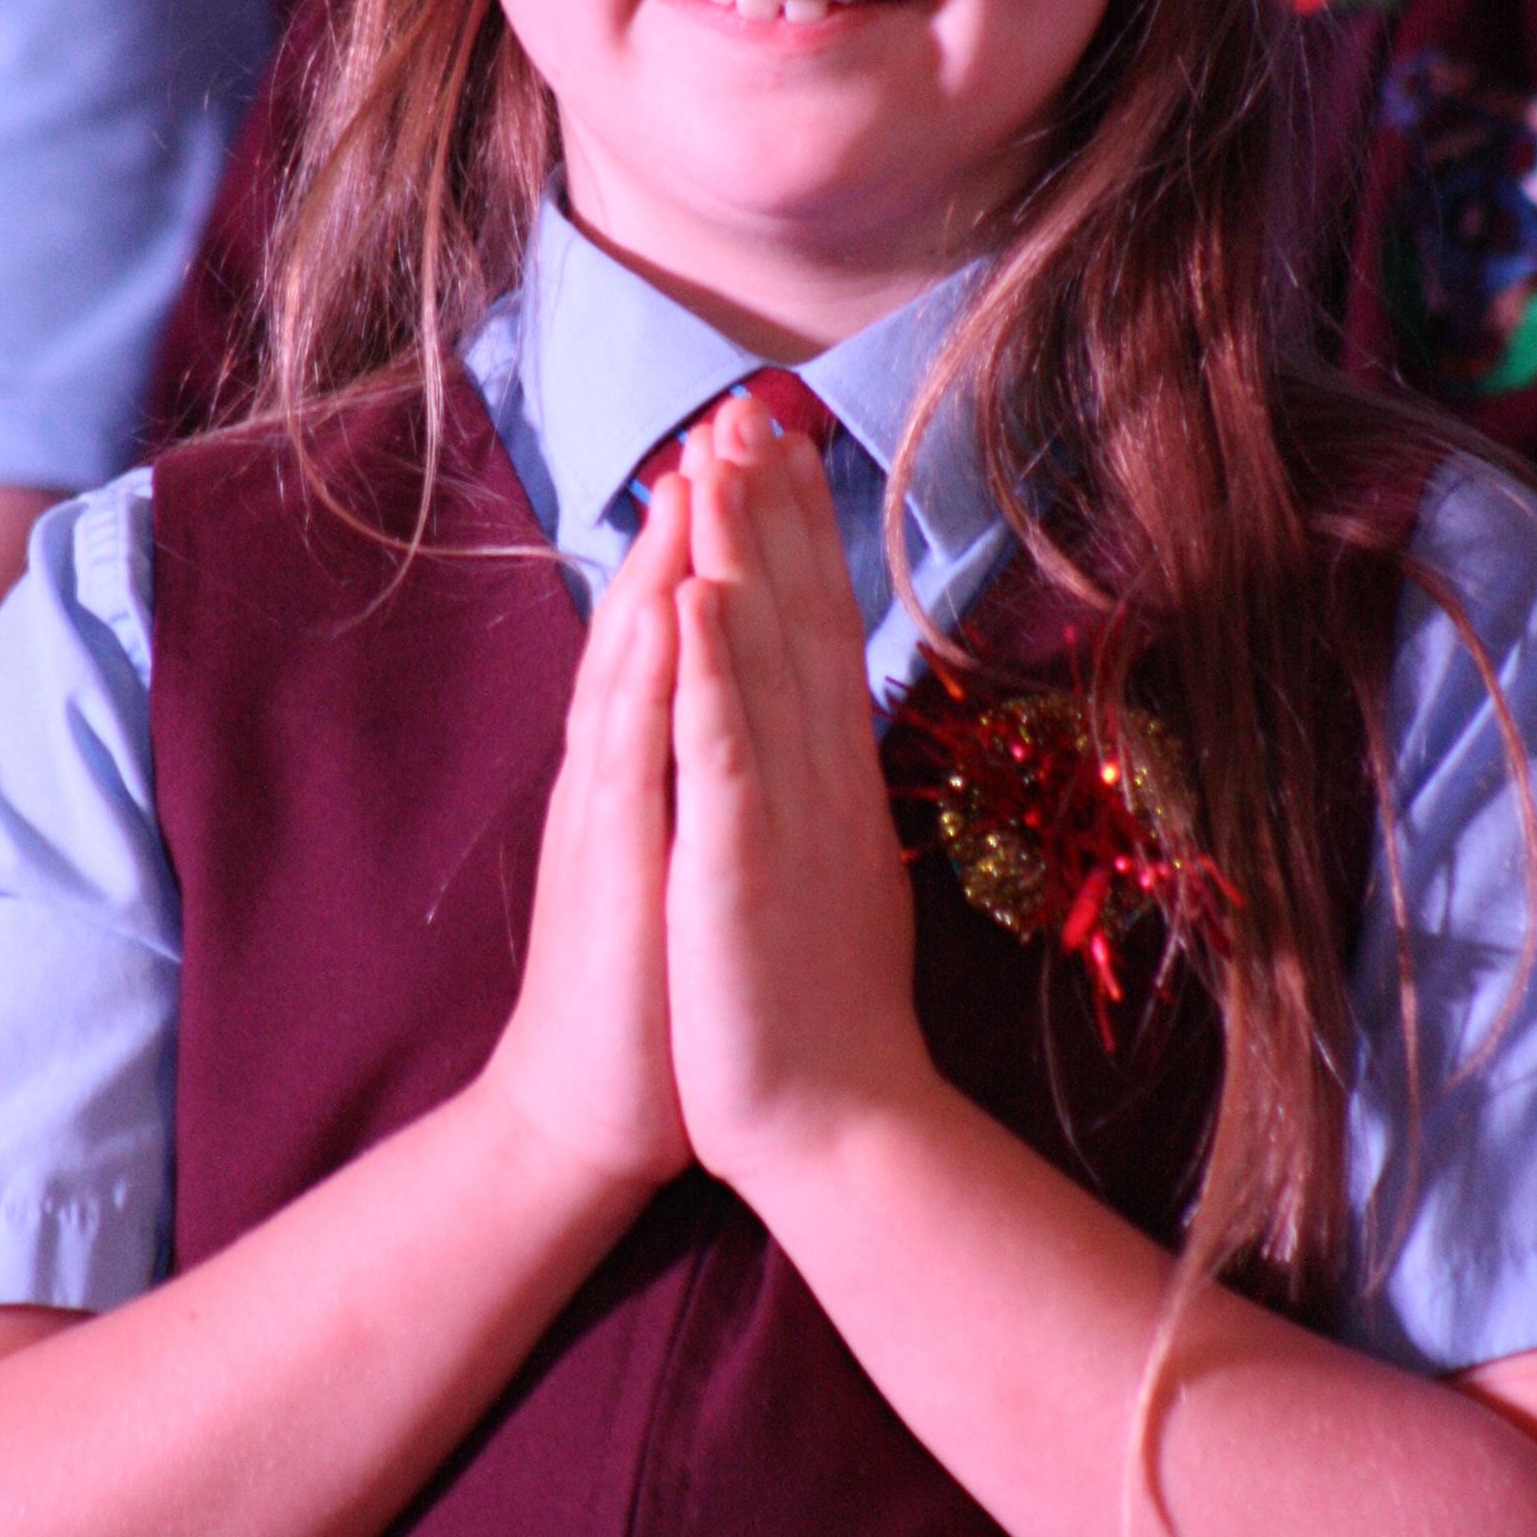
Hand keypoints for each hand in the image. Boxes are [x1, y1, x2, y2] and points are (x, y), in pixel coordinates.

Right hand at [480, 472, 691, 1199]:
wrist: (586, 1112)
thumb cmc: (653, 992)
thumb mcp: (692, 857)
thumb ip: (706, 777)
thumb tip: (746, 712)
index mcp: (653, 766)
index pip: (689, 629)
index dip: (728, 541)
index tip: (768, 454)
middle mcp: (622, 768)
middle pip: (655, 616)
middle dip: (696, 516)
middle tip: (730, 413)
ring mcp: (610, 810)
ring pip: (633, 663)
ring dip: (662, 565)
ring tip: (694, 472)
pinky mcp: (613, 864)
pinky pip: (630, 755)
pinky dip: (647, 675)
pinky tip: (663, 611)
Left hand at [666, 400, 933, 1196]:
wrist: (834, 1130)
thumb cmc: (814, 1010)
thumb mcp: (824, 869)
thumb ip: (822, 787)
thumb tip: (828, 712)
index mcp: (830, 780)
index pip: (815, 629)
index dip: (797, 532)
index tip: (775, 446)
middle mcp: (818, 779)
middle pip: (798, 618)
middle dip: (773, 508)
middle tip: (753, 406)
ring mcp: (784, 817)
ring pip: (763, 661)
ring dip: (744, 554)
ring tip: (724, 458)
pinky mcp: (740, 868)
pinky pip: (723, 753)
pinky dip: (713, 672)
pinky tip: (702, 600)